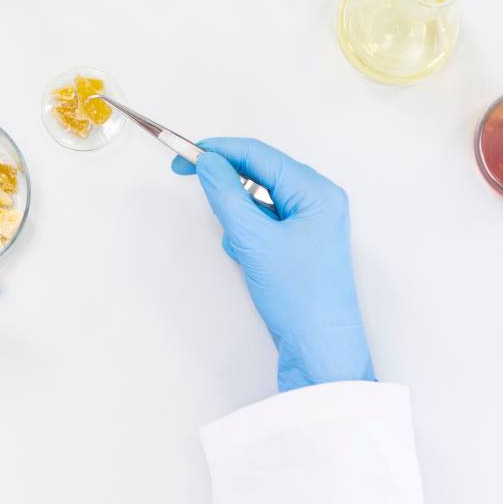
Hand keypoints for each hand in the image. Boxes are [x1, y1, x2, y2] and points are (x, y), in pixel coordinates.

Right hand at [172, 138, 374, 392]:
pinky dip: (245, 234)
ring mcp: (308, 223)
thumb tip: (207, 162)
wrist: (320, 353)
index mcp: (316, 191)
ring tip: (241, 246)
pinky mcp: (296, 244)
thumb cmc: (301, 298)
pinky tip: (248, 259)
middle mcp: (316, 201)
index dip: (217, 150)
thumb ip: (226, 195)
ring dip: (237, 215)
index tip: (182, 156)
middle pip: (258, 172)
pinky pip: (261, 222)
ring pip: (256, 199)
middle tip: (187, 180)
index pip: (258, 154)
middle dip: (227, 185)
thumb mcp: (254, 240)